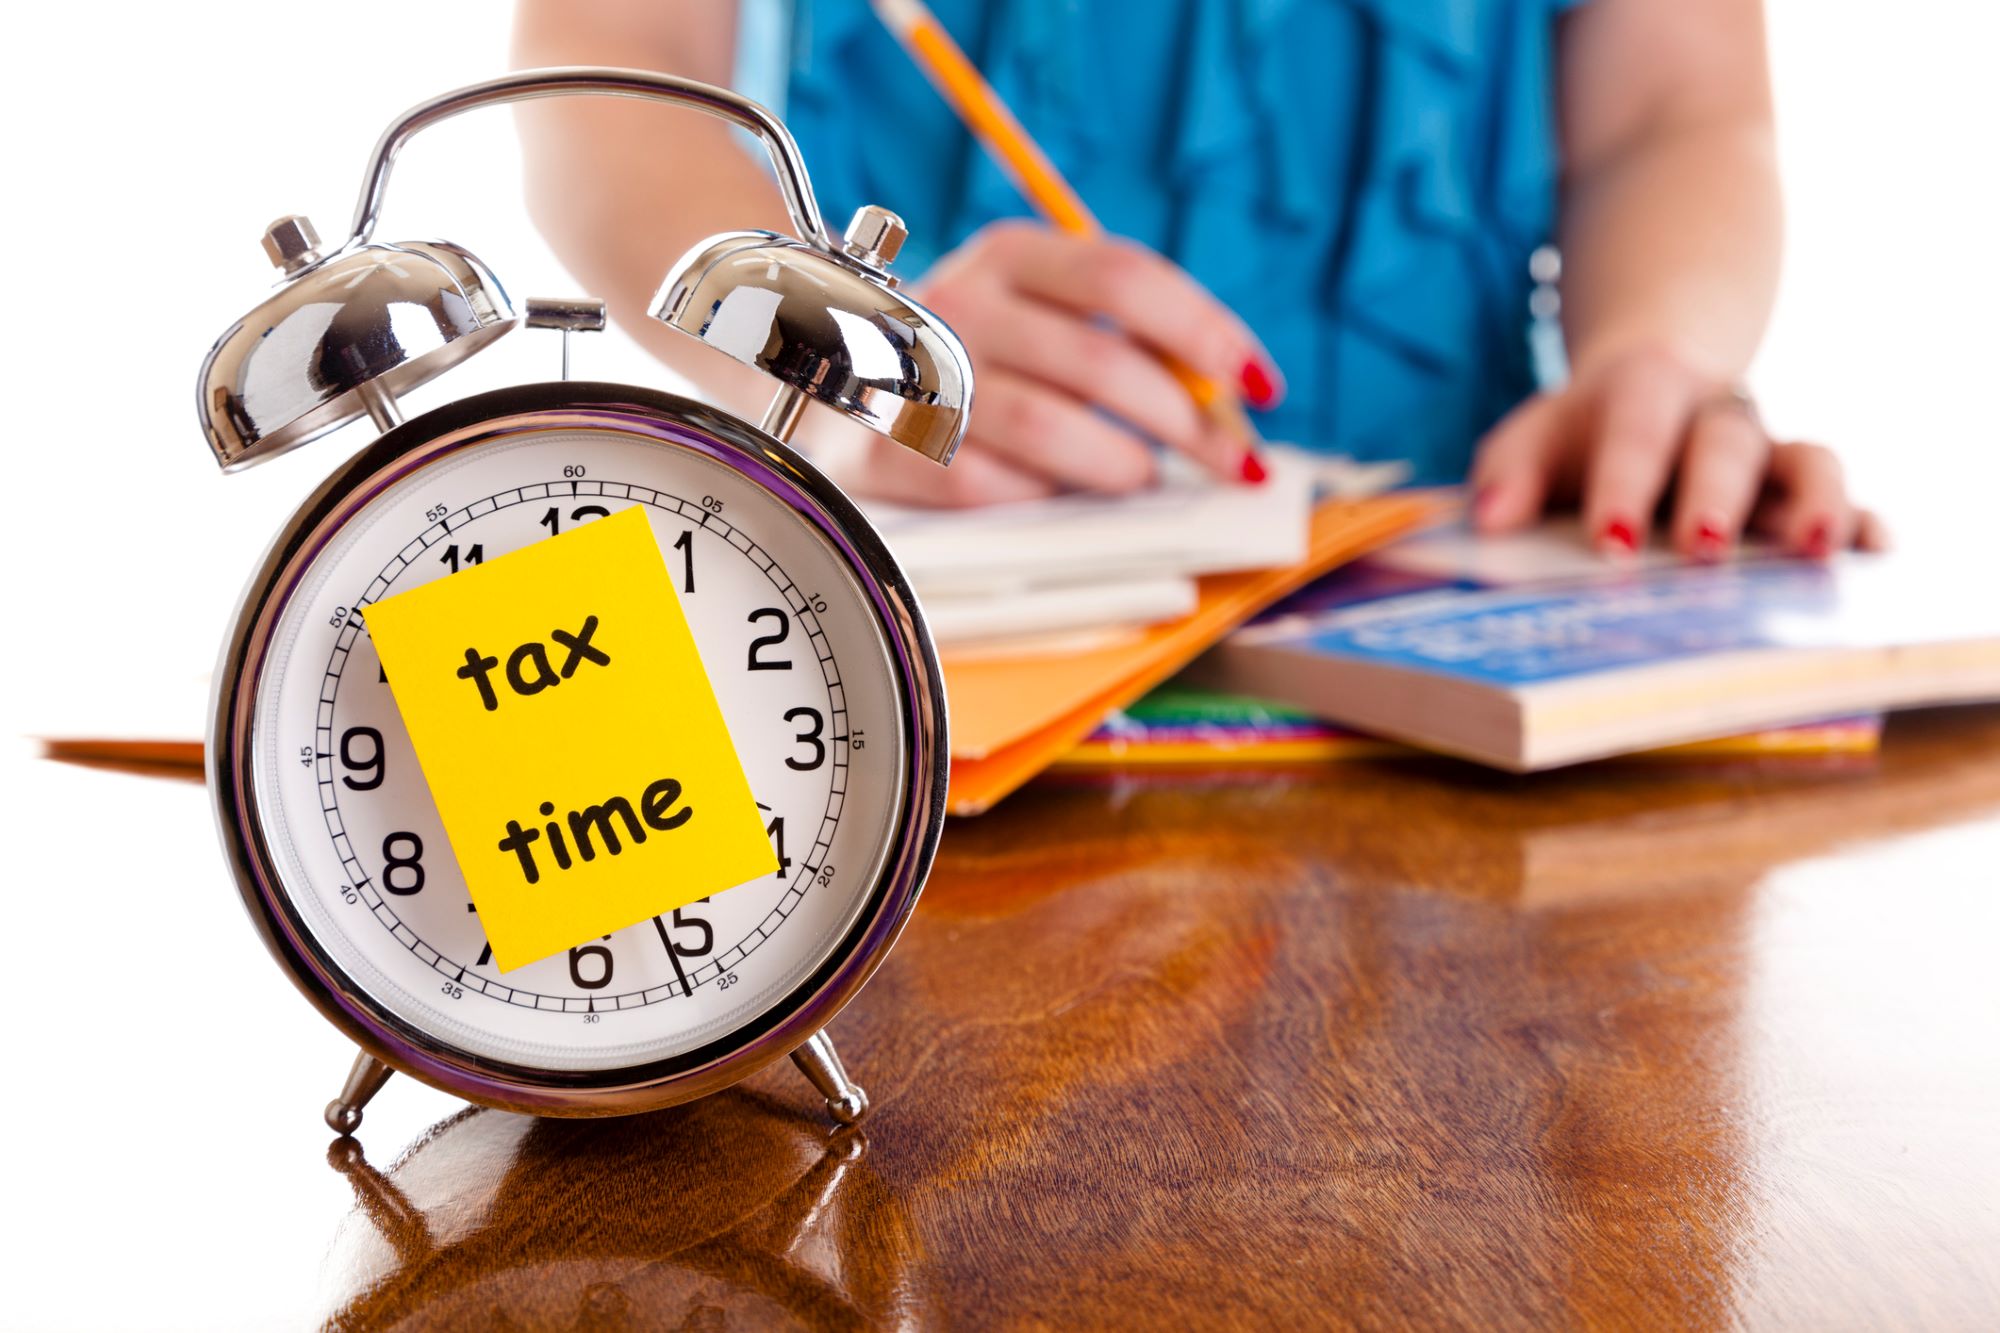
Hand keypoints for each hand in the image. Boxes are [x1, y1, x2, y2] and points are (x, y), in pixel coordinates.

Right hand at [823, 220, 1283, 507]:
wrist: (819, 377)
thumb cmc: (969, 356)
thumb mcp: (1038, 315)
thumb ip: (1121, 340)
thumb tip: (1228, 402)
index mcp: (1010, 254)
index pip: (1127, 277)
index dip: (1207, 332)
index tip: (1262, 386)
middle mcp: (961, 302)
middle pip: (1101, 361)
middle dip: (1185, 423)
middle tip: (1229, 463)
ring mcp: (915, 374)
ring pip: (1048, 429)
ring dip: (1118, 466)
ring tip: (1140, 479)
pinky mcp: (883, 447)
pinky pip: (986, 484)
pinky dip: (1040, 495)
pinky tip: (1058, 496)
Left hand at [1469, 346, 1888, 558]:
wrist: (1644, 387)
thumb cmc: (1577, 434)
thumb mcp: (1529, 440)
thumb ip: (1505, 473)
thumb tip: (1489, 520)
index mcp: (1643, 392)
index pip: (1636, 431)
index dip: (1624, 484)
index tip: (1609, 542)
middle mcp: (1716, 415)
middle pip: (1726, 443)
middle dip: (1716, 497)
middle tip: (1702, 550)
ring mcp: (1768, 451)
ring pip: (1808, 460)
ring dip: (1814, 504)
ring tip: (1812, 552)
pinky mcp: (1800, 487)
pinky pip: (1846, 497)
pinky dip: (1866, 522)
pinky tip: (1875, 551)